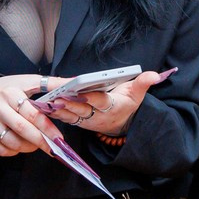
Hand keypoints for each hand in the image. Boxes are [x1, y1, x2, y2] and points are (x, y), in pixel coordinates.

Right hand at [0, 75, 67, 155]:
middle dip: (41, 141)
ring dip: (28, 147)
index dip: (48, 128)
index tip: (59, 137)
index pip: (32, 114)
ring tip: (36, 143)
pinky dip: (13, 151)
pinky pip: (0, 150)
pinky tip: (19, 144)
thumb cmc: (6, 89)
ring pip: (12, 143)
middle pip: (22, 130)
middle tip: (52, 147)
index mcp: (9, 93)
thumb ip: (52, 84)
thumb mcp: (27, 81)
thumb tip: (75, 83)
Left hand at [46, 69, 169, 136]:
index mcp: (112, 106)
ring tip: (46, 102)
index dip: (91, 97)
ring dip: (58, 109)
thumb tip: (155, 75)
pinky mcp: (78, 121)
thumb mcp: (137, 94)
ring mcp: (86, 120)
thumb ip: (144, 83)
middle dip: (70, 103)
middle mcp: (97, 115)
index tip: (82, 92)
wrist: (121, 124)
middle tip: (58, 97)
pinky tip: (43, 106)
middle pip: (82, 109)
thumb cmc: (128, 105)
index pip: (100, 101)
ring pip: (71, 115)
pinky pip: (65, 118)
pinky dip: (54, 113)